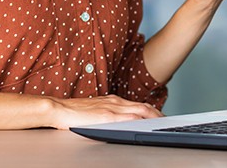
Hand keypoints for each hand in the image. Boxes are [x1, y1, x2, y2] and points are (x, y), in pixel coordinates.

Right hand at [47, 95, 162, 129]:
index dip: (151, 110)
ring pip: (140, 111)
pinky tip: (147, 125)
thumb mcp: (95, 110)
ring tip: (163, 123)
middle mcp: (115, 102)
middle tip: (168, 121)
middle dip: (157, 114)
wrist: (59, 109)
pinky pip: (128, 118)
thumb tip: (117, 120)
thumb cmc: (73, 112)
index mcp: (113, 100)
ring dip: (154, 116)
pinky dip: (140, 121)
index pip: (137, 105)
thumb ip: (108, 113)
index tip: (160, 116)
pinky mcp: (106, 116)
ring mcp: (112, 108)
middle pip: (143, 107)